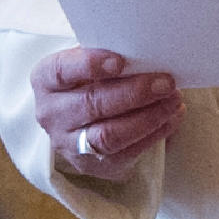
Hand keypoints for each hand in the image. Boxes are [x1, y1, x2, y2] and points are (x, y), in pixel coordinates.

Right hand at [32, 46, 177, 174]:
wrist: (75, 118)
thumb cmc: (88, 80)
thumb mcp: (86, 63)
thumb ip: (108, 57)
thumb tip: (148, 53)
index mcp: (45, 79)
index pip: (62, 70)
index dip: (90, 65)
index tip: (120, 61)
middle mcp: (51, 113)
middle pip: (92, 104)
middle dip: (134, 93)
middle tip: (165, 82)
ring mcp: (68, 143)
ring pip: (109, 135)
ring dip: (148, 117)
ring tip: (173, 100)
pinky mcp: (91, 164)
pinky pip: (125, 152)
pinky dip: (153, 134)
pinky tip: (171, 117)